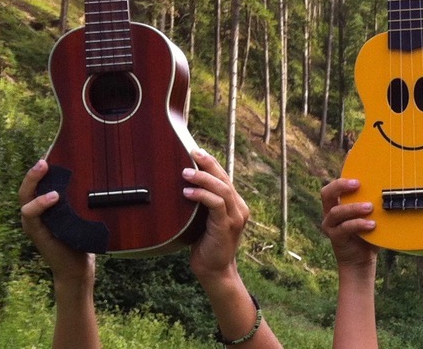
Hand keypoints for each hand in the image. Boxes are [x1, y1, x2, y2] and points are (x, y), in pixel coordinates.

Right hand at [19, 160, 94, 284]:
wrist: (78, 268)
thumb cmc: (84, 239)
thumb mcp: (85, 214)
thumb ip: (85, 197)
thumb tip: (108, 172)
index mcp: (46, 206)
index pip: (39, 182)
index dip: (43, 168)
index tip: (51, 150)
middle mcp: (36, 213)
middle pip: (27, 187)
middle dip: (34, 172)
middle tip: (45, 159)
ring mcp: (35, 223)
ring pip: (25, 199)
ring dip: (35, 185)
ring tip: (49, 175)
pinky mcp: (37, 234)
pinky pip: (32, 216)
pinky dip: (40, 205)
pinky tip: (55, 197)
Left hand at [182, 149, 248, 279]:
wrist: (214, 271)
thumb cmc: (205, 246)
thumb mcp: (203, 221)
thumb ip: (201, 205)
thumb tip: (183, 187)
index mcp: (235, 205)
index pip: (224, 178)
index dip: (212, 164)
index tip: (197, 151)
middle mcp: (239, 208)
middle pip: (225, 179)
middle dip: (208, 163)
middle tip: (192, 152)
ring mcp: (235, 217)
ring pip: (222, 189)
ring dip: (203, 178)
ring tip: (185, 172)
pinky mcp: (227, 226)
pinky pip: (216, 204)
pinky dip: (202, 196)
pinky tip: (187, 192)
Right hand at [320, 178, 378, 270]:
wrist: (362, 259)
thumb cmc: (369, 233)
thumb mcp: (372, 215)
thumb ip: (375, 202)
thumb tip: (394, 188)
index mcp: (339, 202)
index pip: (335, 185)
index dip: (342, 178)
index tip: (359, 176)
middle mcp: (331, 212)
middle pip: (326, 193)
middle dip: (340, 186)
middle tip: (358, 184)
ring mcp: (331, 225)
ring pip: (336, 211)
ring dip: (353, 208)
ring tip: (370, 207)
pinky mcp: (335, 237)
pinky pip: (344, 228)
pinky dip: (358, 224)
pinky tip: (372, 224)